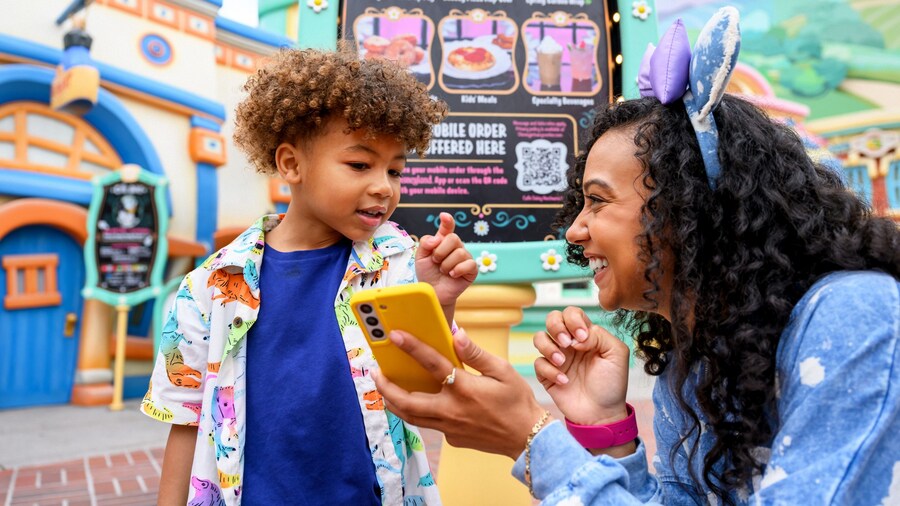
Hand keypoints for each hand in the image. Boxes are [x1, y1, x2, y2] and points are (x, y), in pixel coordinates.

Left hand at [372, 328, 547, 459]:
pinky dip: (416, 411)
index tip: (395, 335)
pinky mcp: (452, 438)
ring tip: (385, 387)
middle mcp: (452, 410)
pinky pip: (428, 423)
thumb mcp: (502, 371)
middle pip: (408, 402)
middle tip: (375, 373)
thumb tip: (456, 333)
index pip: (433, 364)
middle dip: (386, 387)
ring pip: (411, 417)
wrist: (528, 438)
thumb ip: (476, 353)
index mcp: (465, 389)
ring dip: (394, 402)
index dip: (412, 347)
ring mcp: (450, 427)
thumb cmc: (517, 401)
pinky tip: (416, 400)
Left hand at [415, 212, 476, 308]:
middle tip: (436, 261)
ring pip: (459, 252)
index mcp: (443, 241)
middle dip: (441, 251)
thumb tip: (436, 239)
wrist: (433, 292)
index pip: (448, 228)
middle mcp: (456, 247)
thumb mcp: (420, 257)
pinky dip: (457, 270)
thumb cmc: (428, 273)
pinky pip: (469, 264)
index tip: (444, 216)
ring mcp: (465, 257)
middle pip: (453, 238)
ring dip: (446, 264)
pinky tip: (452, 275)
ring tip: (443, 271)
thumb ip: (425, 244)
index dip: (447, 221)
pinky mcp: (472, 269)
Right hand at [534, 307, 629, 425]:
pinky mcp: (546, 374)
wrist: (602, 414)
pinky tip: (564, 381)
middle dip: (556, 327)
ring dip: (549, 347)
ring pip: (539, 337)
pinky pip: (538, 363)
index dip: (573, 320)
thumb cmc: (612, 384)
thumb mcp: (616, 354)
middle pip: (552, 319)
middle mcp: (569, 343)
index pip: (572, 313)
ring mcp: (556, 358)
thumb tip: (576, 336)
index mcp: (586, 335)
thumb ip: (599, 335)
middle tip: (567, 344)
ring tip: (563, 362)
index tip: (582, 337)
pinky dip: (550, 370)